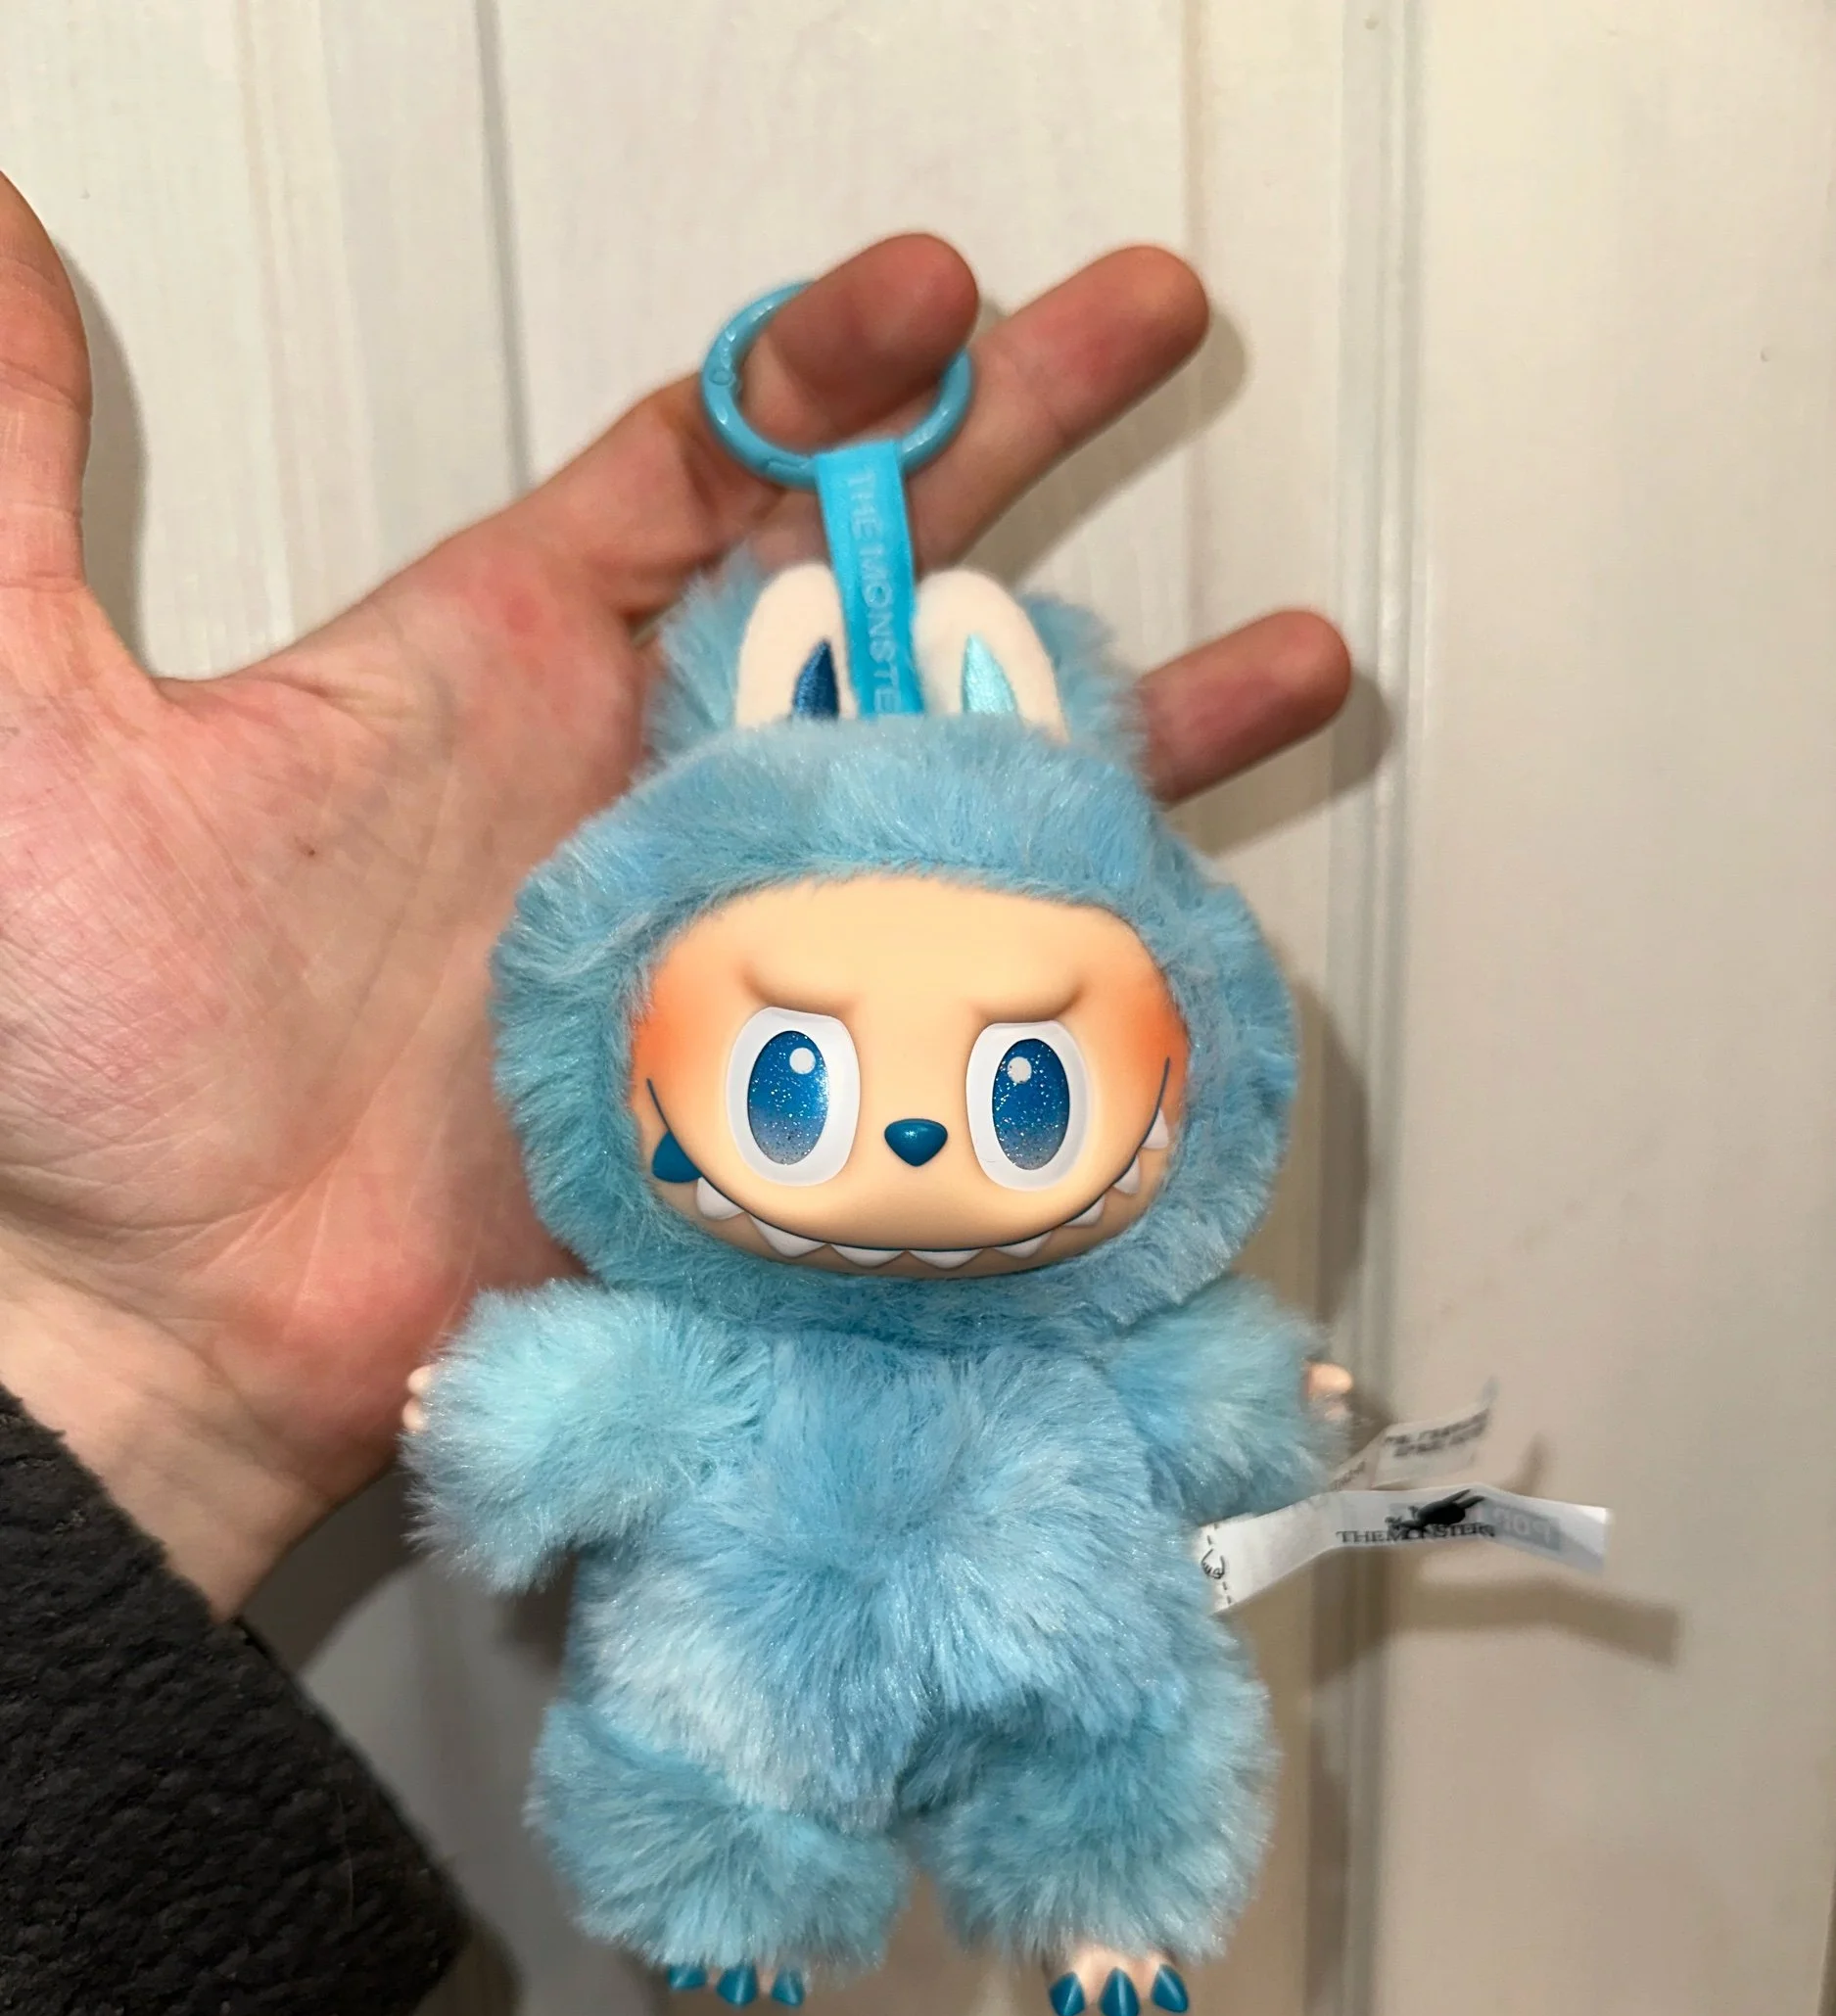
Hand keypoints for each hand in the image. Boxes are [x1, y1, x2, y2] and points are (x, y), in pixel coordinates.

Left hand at [0, 183, 1350, 1612]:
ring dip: (1116, 719)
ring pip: (953, 791)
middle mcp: (636, 786)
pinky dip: (1065, 963)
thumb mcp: (28, 723)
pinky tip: (1173, 929)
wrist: (147, 1330)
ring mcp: (719, 943)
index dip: (833, 365)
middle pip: (875, 583)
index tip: (936, 293)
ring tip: (1275, 664)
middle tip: (1153, 333)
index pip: (707, 458)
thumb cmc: (75, 1060)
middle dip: (1024, 446)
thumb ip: (14, 467)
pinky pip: (942, 1002)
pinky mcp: (763, 1097)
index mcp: (499, 662)